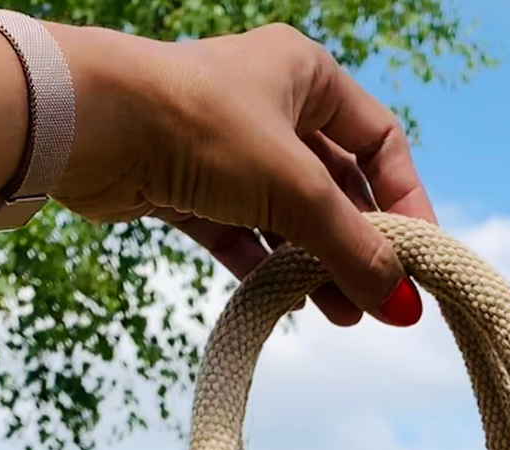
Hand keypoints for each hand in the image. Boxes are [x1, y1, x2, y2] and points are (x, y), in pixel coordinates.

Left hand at [48, 23, 434, 326]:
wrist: (89, 126)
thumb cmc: (200, 126)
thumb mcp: (295, 190)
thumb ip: (352, 249)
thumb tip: (402, 305)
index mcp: (305, 74)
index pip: (380, 140)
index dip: (406, 199)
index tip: (419, 256)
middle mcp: (269, 105)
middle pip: (335, 186)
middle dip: (358, 246)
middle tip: (378, 301)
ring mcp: (226, 149)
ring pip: (288, 216)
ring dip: (315, 265)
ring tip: (341, 316)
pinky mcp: (187, 187)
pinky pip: (243, 234)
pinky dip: (266, 268)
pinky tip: (289, 305)